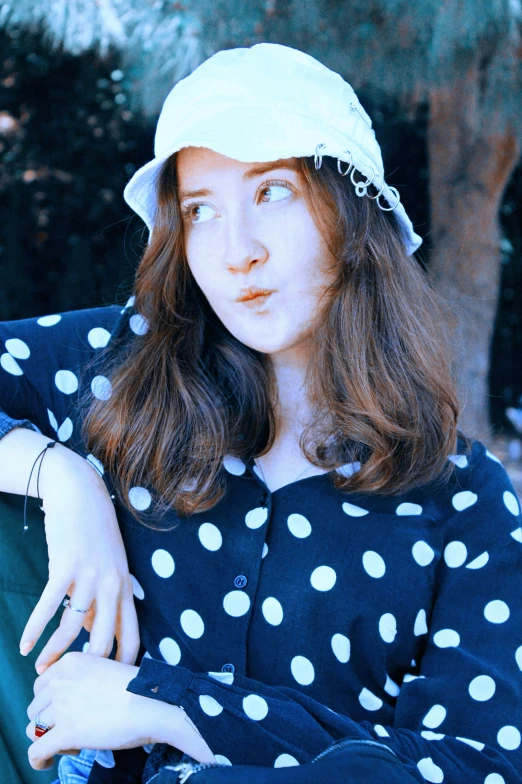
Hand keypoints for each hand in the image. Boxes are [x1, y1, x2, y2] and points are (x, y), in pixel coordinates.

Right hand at [19, 452, 139, 670]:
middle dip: (85, 668)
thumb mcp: (108, 566)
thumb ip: (103, 599)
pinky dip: (35, 629)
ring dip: (54, 653)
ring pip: (72, 628)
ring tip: (41, 669)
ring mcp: (89, 575)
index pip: (132, 636)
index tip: (108, 686)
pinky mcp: (65, 566)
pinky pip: (48, 606)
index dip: (122, 665)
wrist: (81, 495)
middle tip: (69, 685)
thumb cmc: (94, 534)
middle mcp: (112, 584)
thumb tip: (92, 632)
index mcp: (125, 587)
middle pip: (104, 640)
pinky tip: (25, 646)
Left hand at [26, 652, 215, 770]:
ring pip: (33, 728)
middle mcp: (61, 681)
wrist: (153, 703)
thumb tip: (70, 701)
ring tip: (68, 744)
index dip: (51, 702)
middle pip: (35, 707)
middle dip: (50, 721)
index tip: (67, 711)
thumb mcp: (104, 669)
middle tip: (72, 728)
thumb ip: (82, 679)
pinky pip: (36, 751)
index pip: (41, 685)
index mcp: (71, 662)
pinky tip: (46, 762)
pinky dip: (38, 760)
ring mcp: (62, 707)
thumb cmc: (138, 689)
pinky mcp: (66, 733)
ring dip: (47, 738)